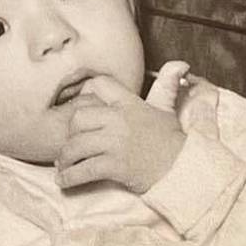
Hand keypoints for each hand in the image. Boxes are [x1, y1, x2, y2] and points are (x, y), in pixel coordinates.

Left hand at [55, 64, 188, 195]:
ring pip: (75, 146)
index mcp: (129, 103)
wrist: (182, 170)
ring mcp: (115, 143)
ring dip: (65, 159)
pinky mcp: (114, 166)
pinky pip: (83, 170)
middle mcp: (119, 119)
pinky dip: (69, 177)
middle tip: (69, 144)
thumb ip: (167, 84)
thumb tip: (181, 64)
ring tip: (63, 166)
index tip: (80, 110)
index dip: (85, 95)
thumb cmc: (171, 140)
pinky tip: (63, 181)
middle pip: (78, 118)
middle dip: (70, 133)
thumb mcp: (166, 108)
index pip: (98, 85)